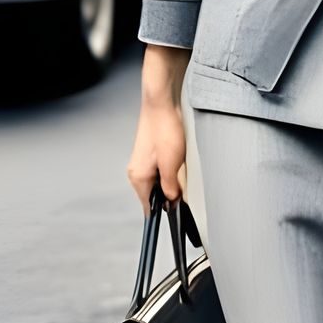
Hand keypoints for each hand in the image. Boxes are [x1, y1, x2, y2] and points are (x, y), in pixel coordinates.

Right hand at [128, 47, 190, 211]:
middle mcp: (137, 171)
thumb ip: (170, 186)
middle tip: (184, 188)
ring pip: (159, 183)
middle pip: (154, 195)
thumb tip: (172, 201)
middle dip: (170, 196)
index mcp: (138, 177)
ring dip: (172, 182)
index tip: (176, 218)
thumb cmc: (164, 129)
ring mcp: (143, 162)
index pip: (148, 206)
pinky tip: (179, 162)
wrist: (161, 103)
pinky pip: (161, 172)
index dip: (163, 212)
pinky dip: (171, 172)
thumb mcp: (171, 163)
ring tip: (181, 169)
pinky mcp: (151, 154)